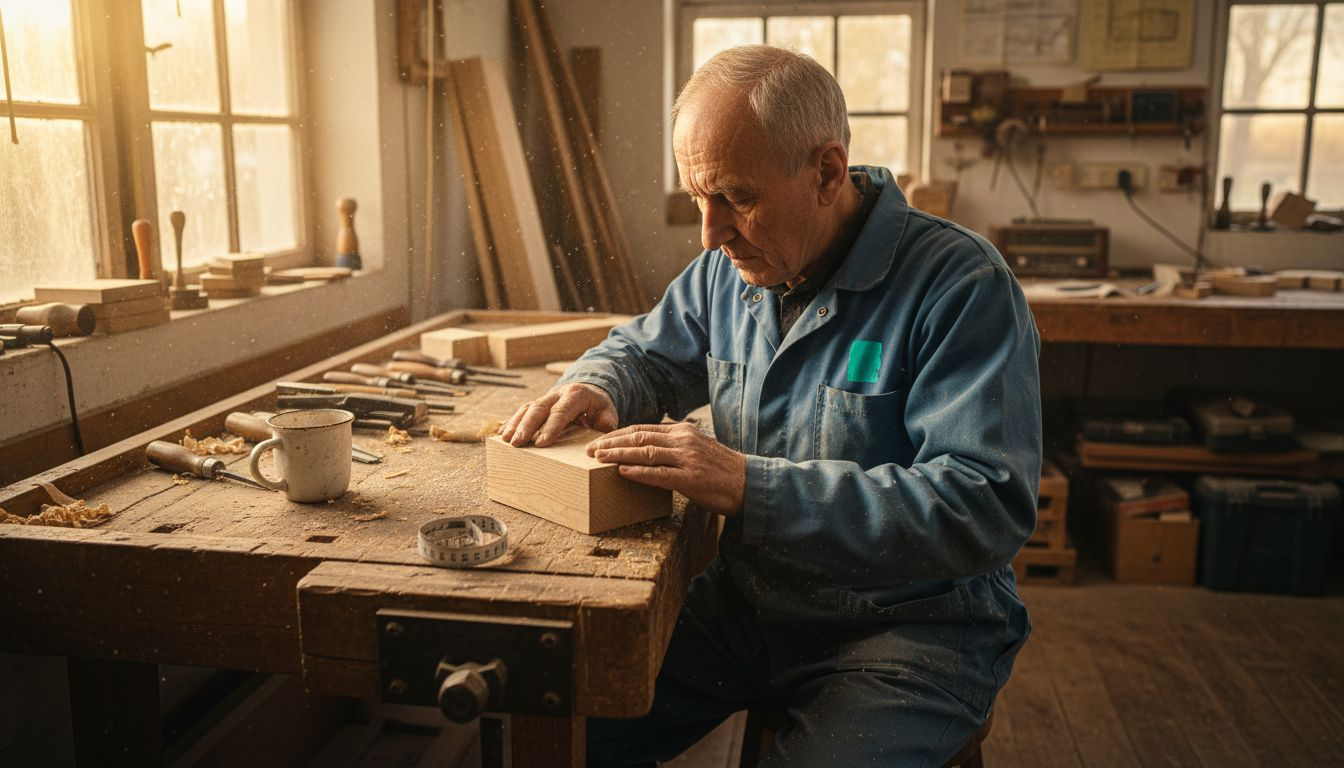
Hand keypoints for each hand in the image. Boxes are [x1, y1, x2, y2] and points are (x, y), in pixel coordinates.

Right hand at [500, 383, 617, 446]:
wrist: (590, 390)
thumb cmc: (599, 406)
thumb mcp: (608, 413)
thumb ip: (606, 424)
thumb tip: (599, 441)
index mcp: (577, 395)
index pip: (561, 410)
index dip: (551, 427)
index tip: (541, 443)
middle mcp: (558, 393)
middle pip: (539, 407)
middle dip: (526, 426)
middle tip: (517, 443)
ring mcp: (546, 398)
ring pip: (527, 408)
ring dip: (515, 424)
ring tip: (505, 441)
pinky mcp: (537, 404)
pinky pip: (522, 411)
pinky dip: (511, 422)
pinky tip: (502, 434)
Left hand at [587, 423, 745, 514]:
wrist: (749, 482)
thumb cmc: (721, 470)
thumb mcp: (696, 450)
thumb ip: (674, 448)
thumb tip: (647, 451)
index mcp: (682, 432)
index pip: (643, 428)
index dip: (618, 434)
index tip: (599, 441)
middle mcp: (683, 440)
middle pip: (639, 437)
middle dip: (611, 443)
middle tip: (590, 450)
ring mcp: (687, 458)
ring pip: (645, 452)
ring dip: (619, 454)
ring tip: (598, 459)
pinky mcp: (690, 478)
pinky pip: (659, 473)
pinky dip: (639, 471)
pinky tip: (623, 472)